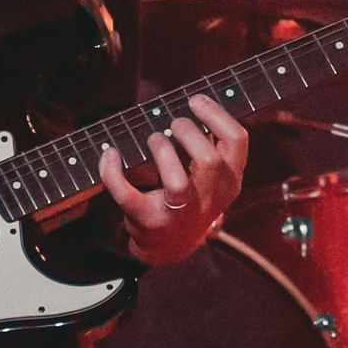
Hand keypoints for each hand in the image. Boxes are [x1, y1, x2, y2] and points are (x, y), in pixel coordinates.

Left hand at [96, 94, 247, 265]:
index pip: (237, 141)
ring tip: (153, 139)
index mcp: (229, 181)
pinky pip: (127, 196)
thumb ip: (213, 143)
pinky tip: (110, 154)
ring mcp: (179, 213)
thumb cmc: (192, 197)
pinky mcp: (148, 220)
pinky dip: (112, 172)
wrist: (171, 246)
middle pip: (209, 160)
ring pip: (176, 183)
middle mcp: (209, 199)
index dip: (215, 114)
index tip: (195, 101)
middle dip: (187, 132)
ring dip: (161, 151)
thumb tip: (201, 102)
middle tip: (173, 124)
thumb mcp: (213, 174)